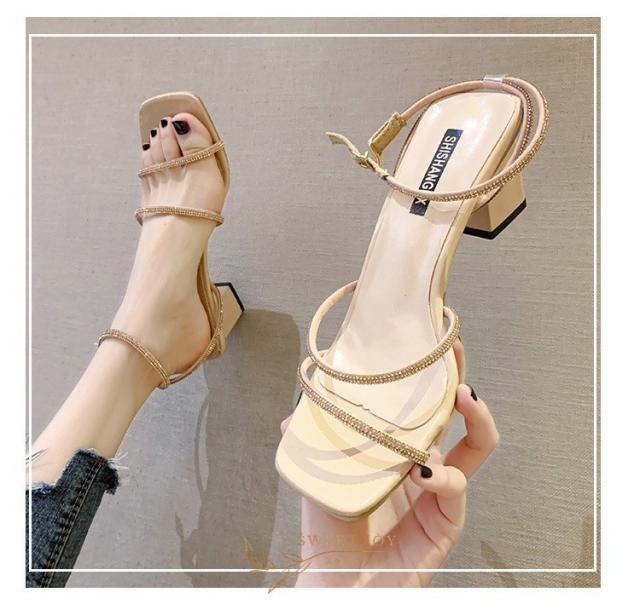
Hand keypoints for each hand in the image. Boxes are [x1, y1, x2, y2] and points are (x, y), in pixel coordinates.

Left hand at [283, 339, 498, 586]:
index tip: (432, 345)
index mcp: (398, 454)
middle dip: (461, 382)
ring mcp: (439, 494)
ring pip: (475, 450)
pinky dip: (442, 476)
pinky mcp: (445, 524)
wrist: (336, 585)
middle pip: (458, 419)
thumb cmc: (329, 534)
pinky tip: (422, 470)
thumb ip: (310, 446)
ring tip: (462, 398)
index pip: (423, 408)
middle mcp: (424, 468)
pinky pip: (455, 491)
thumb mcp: (318, 479)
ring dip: (473, 420)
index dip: (431, 377)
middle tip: (454, 355)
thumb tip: (293, 414)